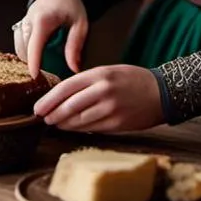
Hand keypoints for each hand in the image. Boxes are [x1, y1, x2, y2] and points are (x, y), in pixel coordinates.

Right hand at [14, 0, 87, 78]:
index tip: (35, 76)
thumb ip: (75, 45)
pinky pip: (19, 42)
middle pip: (24, 49)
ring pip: (19, 46)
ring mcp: (23, 22)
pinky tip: (38, 56)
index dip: (33, 62)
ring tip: (44, 65)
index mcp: (43, 20)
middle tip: (48, 74)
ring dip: (29, 57)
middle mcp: (28, 20)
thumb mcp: (80, 24)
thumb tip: (74, 68)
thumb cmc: (71, 5)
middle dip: (33, 63)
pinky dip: (26, 51)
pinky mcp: (21, 24)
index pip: (34, 45)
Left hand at [33, 65, 162, 132]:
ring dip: (64, 124)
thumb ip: (86, 82)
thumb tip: (62, 98)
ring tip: (56, 124)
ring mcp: (110, 109)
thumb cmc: (132, 80)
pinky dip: (79, 129)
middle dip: (53, 115)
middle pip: (69, 107)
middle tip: (44, 118)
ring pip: (79, 121)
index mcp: (99, 75)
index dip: (48, 100)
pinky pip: (92, 129)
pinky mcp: (117, 124)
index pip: (65, 88)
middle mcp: (103, 91)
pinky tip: (73, 128)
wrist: (162, 92)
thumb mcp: (108, 71)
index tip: (38, 108)